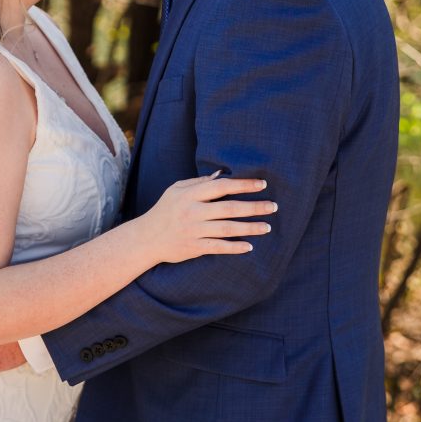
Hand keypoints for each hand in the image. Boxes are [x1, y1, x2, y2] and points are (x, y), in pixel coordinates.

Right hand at [143, 174, 276, 264]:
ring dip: (249, 228)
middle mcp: (192, 212)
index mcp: (190, 194)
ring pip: (227, 228)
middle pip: (229, 208)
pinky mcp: (194, 247)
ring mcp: (193, 230)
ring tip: (267, 227)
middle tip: (274, 207)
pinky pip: (218, 247)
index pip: (222, 186)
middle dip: (254, 207)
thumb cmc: (165, 210)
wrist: (146, 238)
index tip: (263, 184)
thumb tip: (222, 174)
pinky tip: (249, 246)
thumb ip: (199, 183)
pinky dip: (234, 247)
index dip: (243, 185)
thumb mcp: (176, 190)